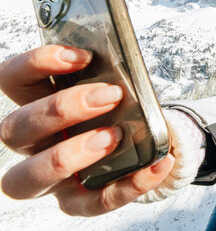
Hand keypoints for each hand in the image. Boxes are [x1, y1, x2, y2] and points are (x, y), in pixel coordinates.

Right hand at [0, 45, 173, 215]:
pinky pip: (96, 201)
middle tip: (109, 95)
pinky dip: (130, 184)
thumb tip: (125, 63)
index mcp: (37, 104)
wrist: (144, 144)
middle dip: (61, 108)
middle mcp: (34, 142)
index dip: (35, 65)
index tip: (81, 56)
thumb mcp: (111, 85)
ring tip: (114, 135)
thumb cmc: (117, 109)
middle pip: (15, 128)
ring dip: (69, 154)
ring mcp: (51, 177)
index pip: (12, 80)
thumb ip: (108, 76)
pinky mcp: (79, 202)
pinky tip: (158, 164)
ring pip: (28, 178)